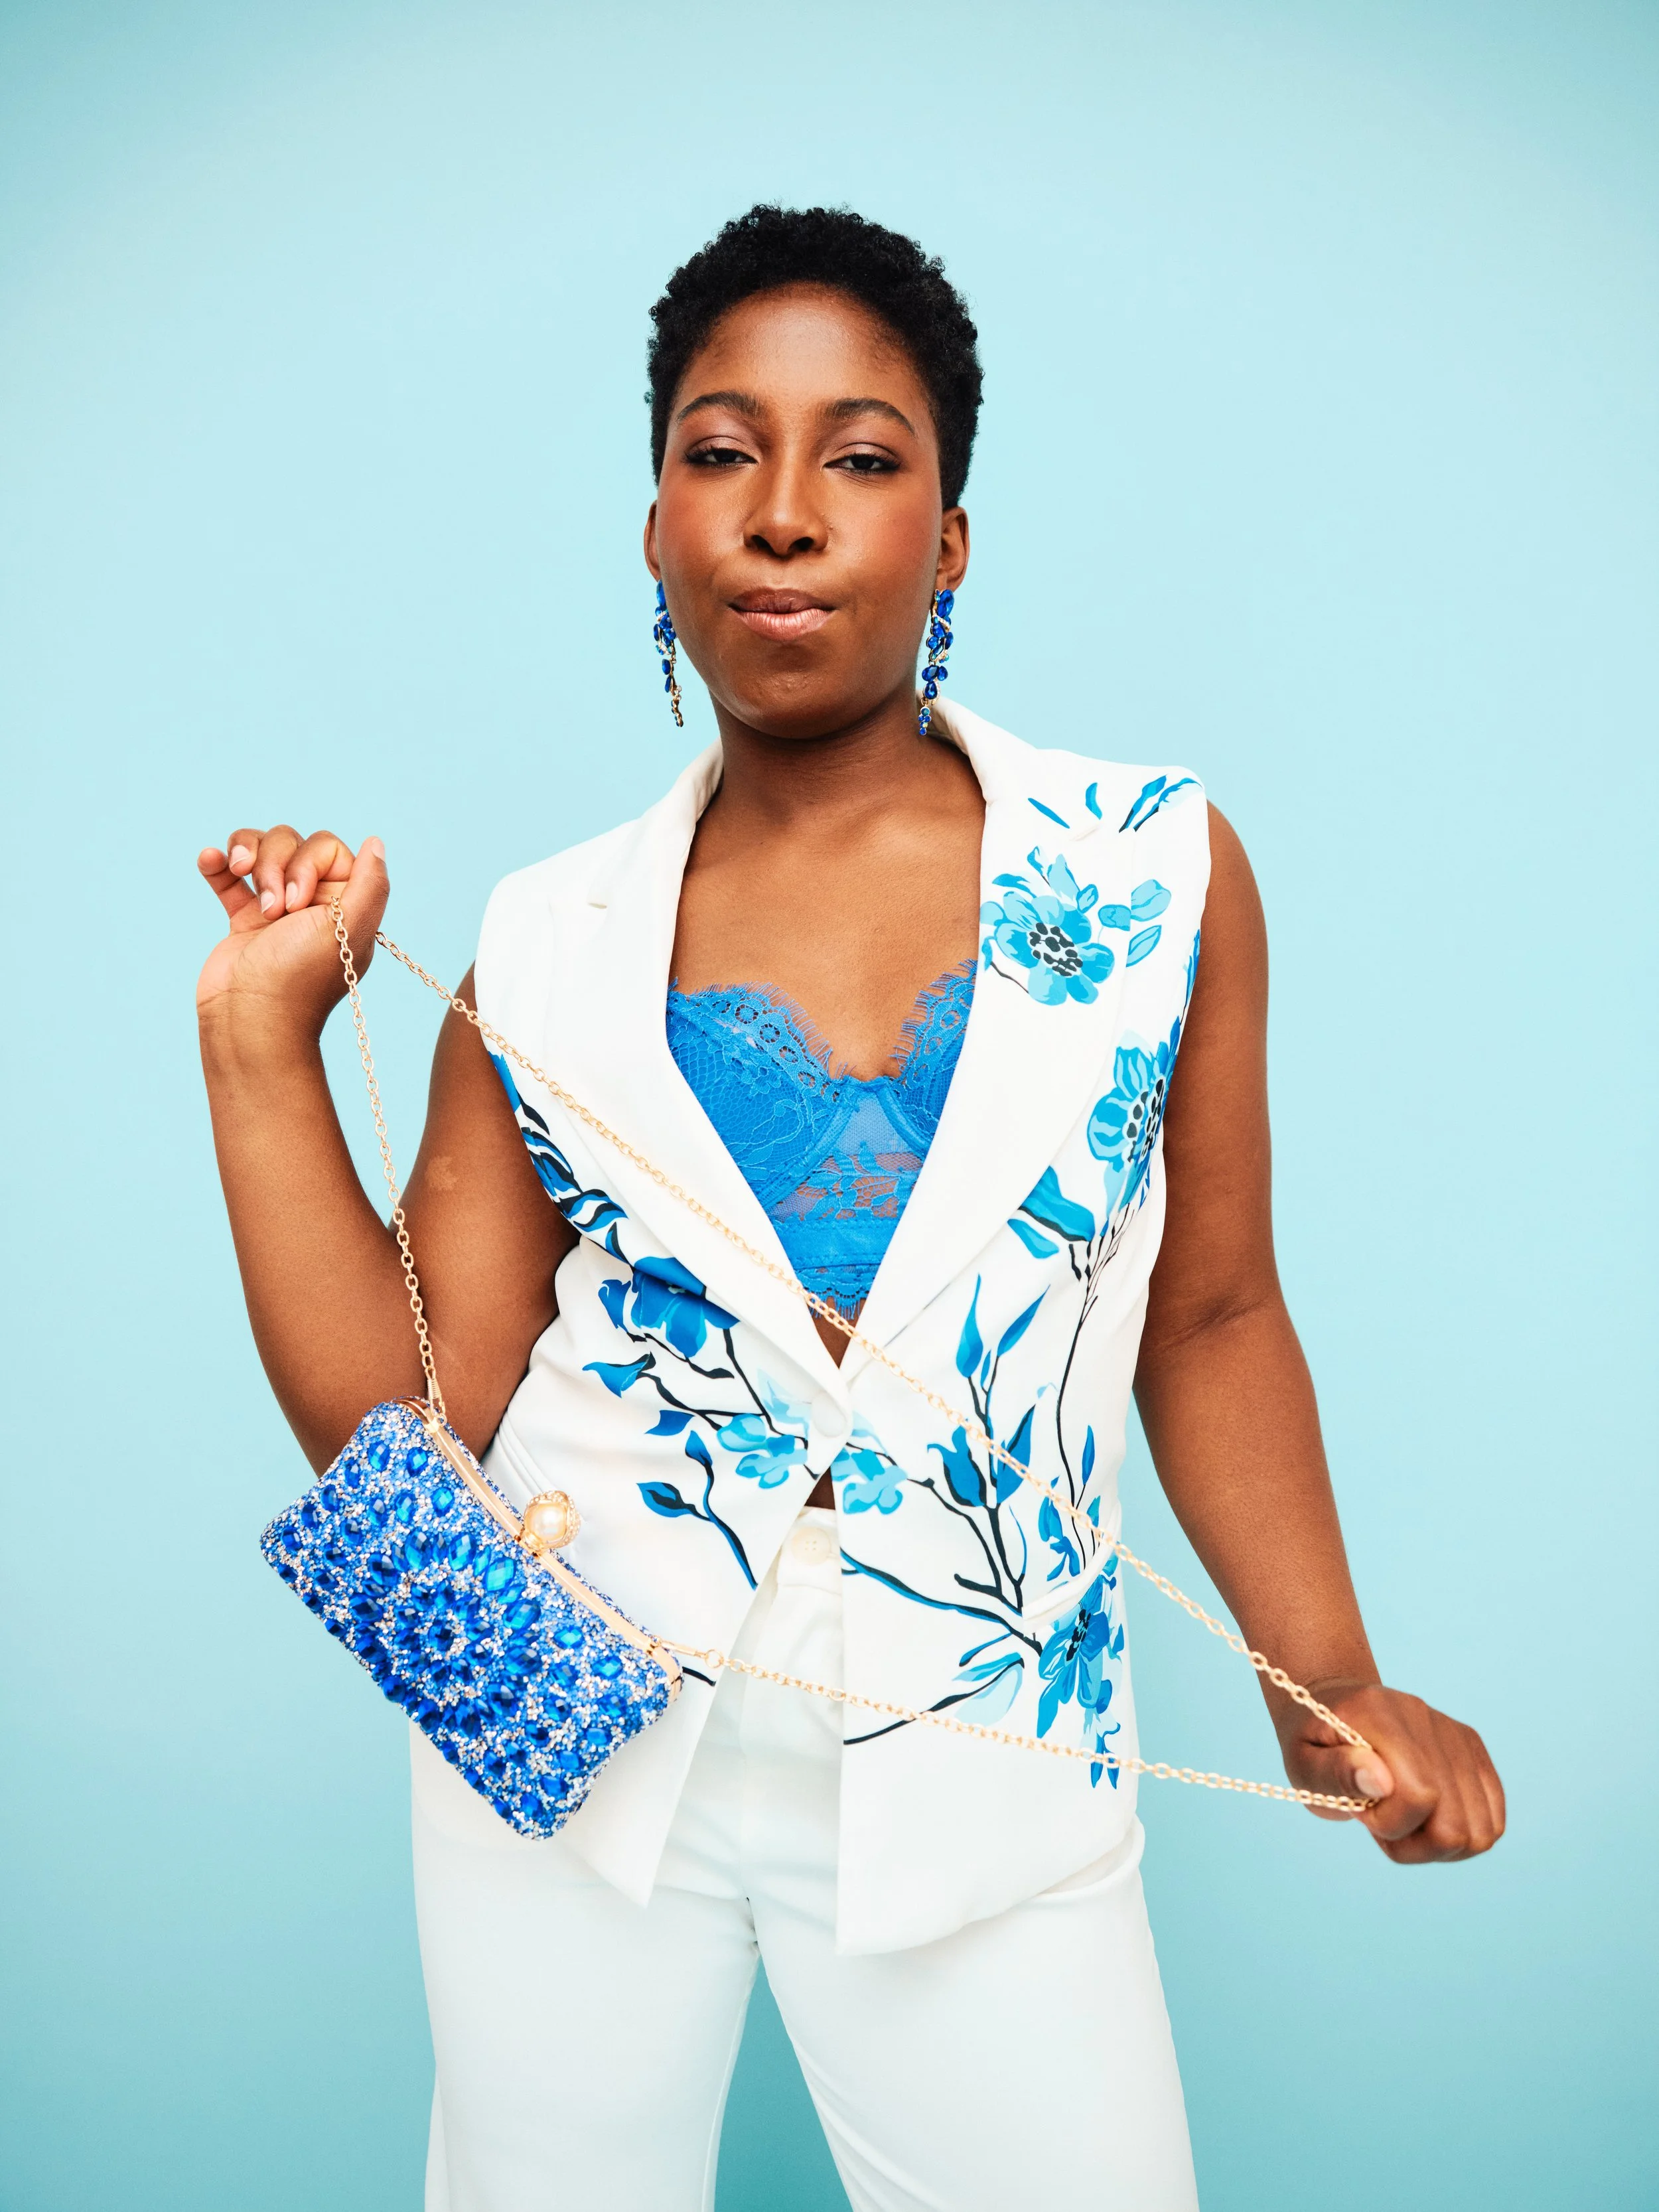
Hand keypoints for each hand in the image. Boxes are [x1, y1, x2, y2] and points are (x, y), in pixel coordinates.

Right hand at [196, 825, 387, 1038]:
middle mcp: (313, 903)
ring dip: (247, 856)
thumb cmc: (300, 977)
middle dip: (274, 864)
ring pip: (261, 851)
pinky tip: (210, 860)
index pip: (327, 848)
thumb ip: (371, 882)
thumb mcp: (350, 927)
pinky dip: (219, 863)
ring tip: (240, 876)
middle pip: (291, 843)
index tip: (298, 902)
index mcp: (344, 904)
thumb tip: (375, 842)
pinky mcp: (242, 919)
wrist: (249, 1018)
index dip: (308, 863)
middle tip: (274, 911)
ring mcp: (275, 909)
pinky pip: (229, 876)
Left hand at [1278, 1681, 1505, 1863]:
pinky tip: (1425, 1819)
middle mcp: (1426, 1719)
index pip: (1419, 1794)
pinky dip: (1462, 1835)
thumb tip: (1381, 1782)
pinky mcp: (1473, 1749)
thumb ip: (1334, 1772)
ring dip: (1437, 1843)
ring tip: (1401, 1818)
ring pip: (1482, 1831)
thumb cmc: (1315, 1742)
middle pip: (1457, 1825)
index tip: (1361, 1810)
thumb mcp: (1301, 1762)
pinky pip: (1493, 1819)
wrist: (1335, 1706)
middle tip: (1379, 1820)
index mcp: (1380, 1716)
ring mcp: (1456, 1733)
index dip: (1389, 1823)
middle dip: (1414, 1843)